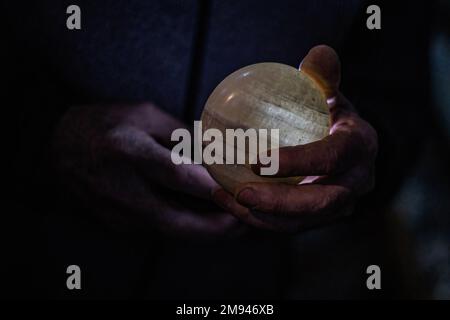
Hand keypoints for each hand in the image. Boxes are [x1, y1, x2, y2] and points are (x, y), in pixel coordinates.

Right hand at [54, 103, 242, 237]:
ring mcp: (117, 211)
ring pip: (170, 232)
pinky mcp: (117, 223)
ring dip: (205, 232)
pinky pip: (159, 230)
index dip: (211, 187)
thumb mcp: (144, 114)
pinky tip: (205, 219)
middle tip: (245, 221)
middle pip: (175, 220)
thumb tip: (212, 153)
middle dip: (215, 228)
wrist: (59, 148)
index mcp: (128, 151)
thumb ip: (180, 134)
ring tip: (234, 223)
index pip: (176, 176)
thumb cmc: (105, 124)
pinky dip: (186, 228)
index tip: (239, 191)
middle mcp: (121, 187)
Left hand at [212, 45, 377, 231]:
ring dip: (261, 216)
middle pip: (320, 202)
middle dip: (279, 203)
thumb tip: (317, 54)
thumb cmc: (329, 113)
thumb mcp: (330, 91)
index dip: (299, 162)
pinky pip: (287, 224)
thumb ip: (322, 75)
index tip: (257, 160)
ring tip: (224, 197)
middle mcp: (356, 183)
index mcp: (360, 148)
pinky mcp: (318, 218)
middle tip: (241, 193)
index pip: (333, 157)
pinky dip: (255, 217)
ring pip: (301, 221)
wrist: (343, 146)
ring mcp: (338, 206)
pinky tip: (224, 196)